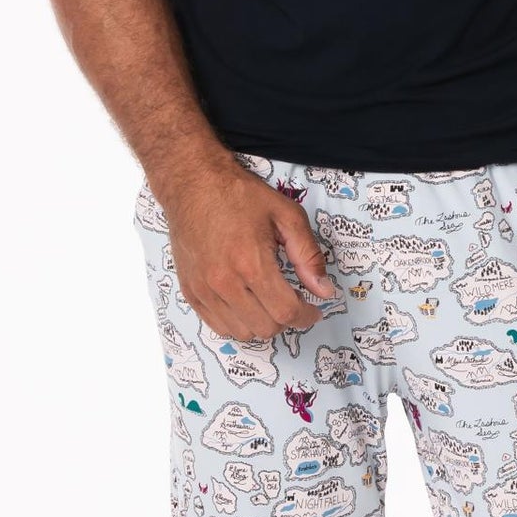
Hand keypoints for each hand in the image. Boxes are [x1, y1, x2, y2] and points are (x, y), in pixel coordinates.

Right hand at [154, 158, 338, 341]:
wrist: (192, 183)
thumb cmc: (239, 194)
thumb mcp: (286, 215)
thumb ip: (309, 255)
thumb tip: (324, 290)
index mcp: (251, 263)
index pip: (286, 312)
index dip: (306, 316)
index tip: (313, 311)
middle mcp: (225, 282)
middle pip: (266, 328)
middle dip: (285, 319)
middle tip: (291, 301)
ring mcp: (204, 289)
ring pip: (243, 332)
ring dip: (262, 323)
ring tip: (267, 301)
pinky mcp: (191, 291)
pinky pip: (219, 326)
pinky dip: (238, 322)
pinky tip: (246, 303)